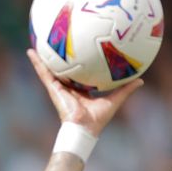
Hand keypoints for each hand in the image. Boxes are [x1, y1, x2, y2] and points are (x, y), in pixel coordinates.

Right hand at [26, 48, 144, 133]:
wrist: (84, 129)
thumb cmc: (97, 119)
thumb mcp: (115, 99)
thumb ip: (126, 89)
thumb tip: (140, 79)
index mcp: (80, 90)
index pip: (78, 74)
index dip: (77, 63)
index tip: (77, 52)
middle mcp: (68, 87)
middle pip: (62, 68)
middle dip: (58, 57)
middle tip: (56, 42)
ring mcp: (58, 87)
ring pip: (49, 68)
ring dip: (42, 56)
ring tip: (37, 42)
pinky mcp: (52, 88)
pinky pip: (43, 72)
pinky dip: (36, 62)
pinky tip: (31, 51)